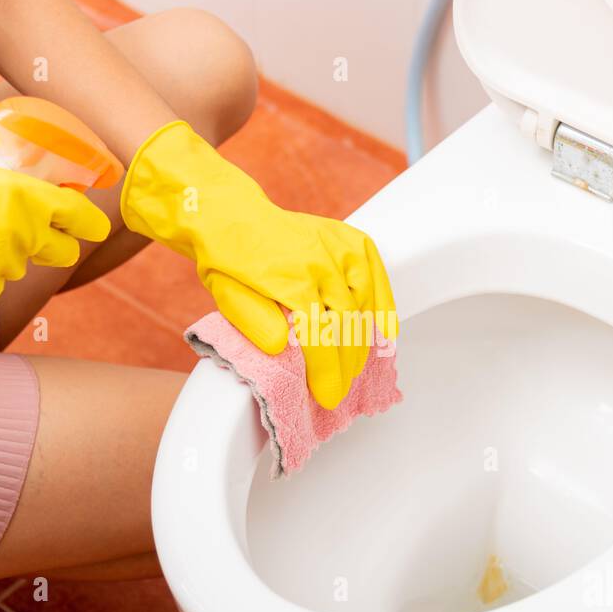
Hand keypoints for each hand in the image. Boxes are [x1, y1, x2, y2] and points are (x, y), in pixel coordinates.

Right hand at [0, 135, 110, 321]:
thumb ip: (2, 157)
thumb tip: (25, 160)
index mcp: (26, 197)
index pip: (82, 218)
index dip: (90, 223)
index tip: (93, 226)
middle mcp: (22, 236)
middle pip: (62, 252)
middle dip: (52, 242)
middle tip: (24, 229)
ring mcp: (2, 269)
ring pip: (20, 267)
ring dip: (5, 254)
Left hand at [121, 121, 397, 408]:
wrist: (232, 215)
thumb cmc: (228, 261)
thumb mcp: (227, 295)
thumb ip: (253, 322)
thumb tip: (282, 347)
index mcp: (289, 276)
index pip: (319, 334)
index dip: (327, 371)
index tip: (328, 395)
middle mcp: (320, 258)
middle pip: (346, 323)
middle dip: (346, 364)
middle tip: (341, 390)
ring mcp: (339, 245)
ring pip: (365, 301)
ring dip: (365, 340)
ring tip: (357, 368)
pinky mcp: (350, 237)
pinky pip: (377, 275)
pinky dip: (383, 305)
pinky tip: (385, 332)